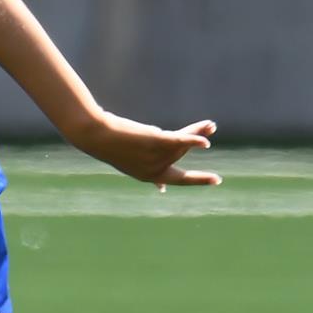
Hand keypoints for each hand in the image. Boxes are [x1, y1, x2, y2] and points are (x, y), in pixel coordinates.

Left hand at [74, 115, 220, 190]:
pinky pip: (181, 139)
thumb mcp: (132, 161)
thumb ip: (151, 171)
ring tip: (211, 124)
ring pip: (183, 141)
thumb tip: (161, 188)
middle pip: (183, 152)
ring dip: (198, 130)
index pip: (179, 180)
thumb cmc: (110, 145)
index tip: (217, 179)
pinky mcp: (156, 141)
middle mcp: (155, 170)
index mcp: (149, 176)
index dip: (198, 180)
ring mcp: (155, 156)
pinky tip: (206, 137)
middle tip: (212, 128)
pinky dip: (195, 137)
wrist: (94, 134)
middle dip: (198, 139)